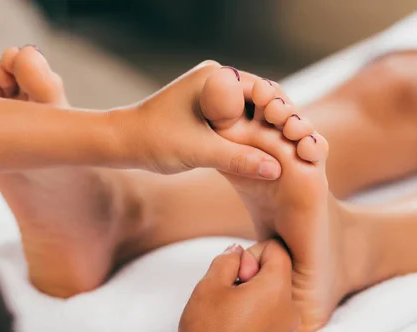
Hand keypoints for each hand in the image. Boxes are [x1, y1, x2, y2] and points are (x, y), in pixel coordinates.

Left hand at [123, 61, 280, 179]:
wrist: (121, 142)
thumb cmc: (155, 141)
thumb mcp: (201, 151)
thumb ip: (239, 159)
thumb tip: (275, 170)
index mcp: (217, 77)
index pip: (263, 89)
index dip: (282, 112)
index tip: (294, 134)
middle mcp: (216, 79)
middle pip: (259, 99)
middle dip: (276, 121)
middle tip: (294, 143)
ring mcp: (212, 93)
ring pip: (249, 111)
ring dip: (263, 130)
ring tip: (281, 151)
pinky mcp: (206, 109)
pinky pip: (236, 120)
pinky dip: (247, 135)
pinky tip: (259, 153)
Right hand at [158, 241, 297, 331]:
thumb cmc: (208, 331)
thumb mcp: (209, 285)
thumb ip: (227, 260)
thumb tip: (237, 251)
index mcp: (276, 289)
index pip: (277, 252)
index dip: (253, 254)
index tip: (235, 272)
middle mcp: (290, 311)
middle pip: (277, 279)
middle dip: (254, 279)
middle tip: (228, 294)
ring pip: (274, 304)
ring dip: (255, 303)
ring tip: (230, 316)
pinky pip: (272, 328)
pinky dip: (257, 325)